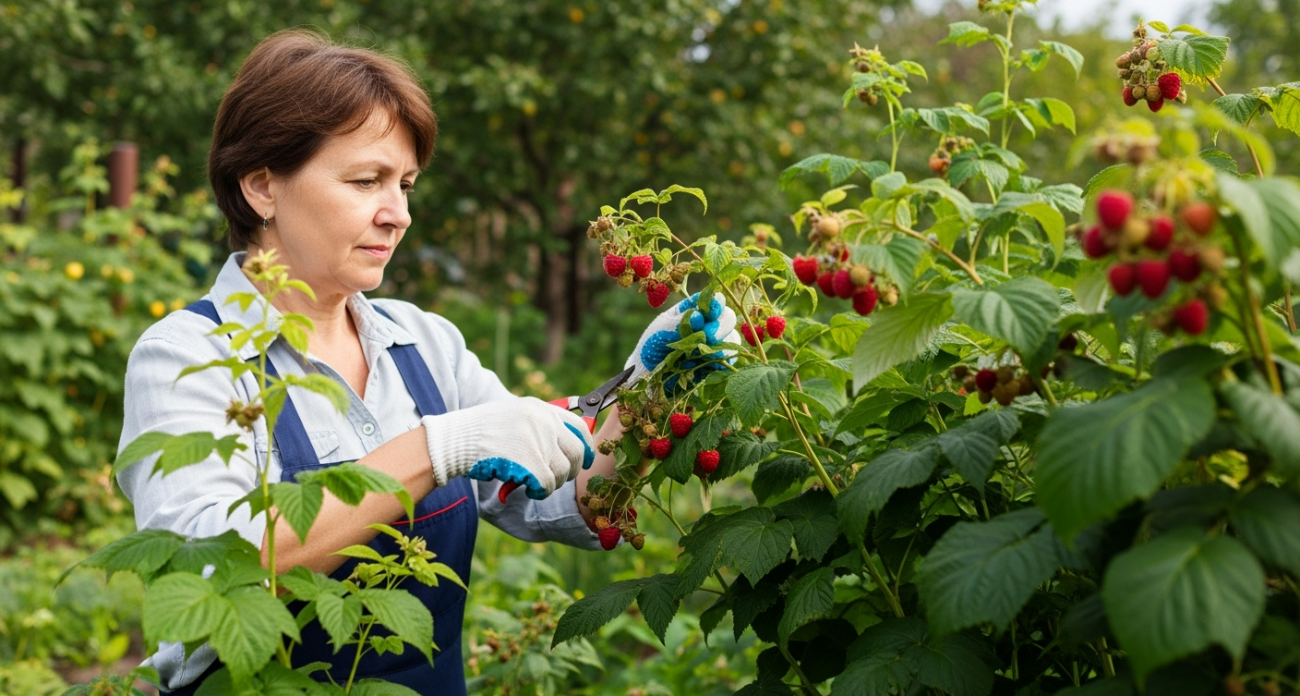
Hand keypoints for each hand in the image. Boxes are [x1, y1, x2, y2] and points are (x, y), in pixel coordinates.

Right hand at [421, 397, 594, 499]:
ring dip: (551, 483)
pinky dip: (540, 491)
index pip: (579, 426)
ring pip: (563, 471)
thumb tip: (563, 447)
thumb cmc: (480, 431)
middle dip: (570, 470)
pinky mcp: (530, 462)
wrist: (456, 439)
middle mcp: (544, 421)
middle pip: (577, 451)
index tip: (586, 459)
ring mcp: (538, 441)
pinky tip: (528, 490)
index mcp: (541, 408)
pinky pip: (548, 484)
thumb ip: (539, 425)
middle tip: (554, 479)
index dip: (586, 446)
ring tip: (534, 484)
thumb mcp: (513, 415)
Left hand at [624, 292, 737, 386]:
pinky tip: (712, 362)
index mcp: (693, 309)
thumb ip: (679, 323)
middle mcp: (708, 324)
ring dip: (722, 343)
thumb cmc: (651, 347)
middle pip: (727, 317)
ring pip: (732, 338)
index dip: (715, 303)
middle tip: (707, 336)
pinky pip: (730, 359)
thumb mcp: (660, 330)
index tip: (710, 311)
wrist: (648, 376)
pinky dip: (724, 359)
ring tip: (706, 352)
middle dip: (720, 325)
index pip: (711, 300)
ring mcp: (715, 343)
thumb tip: (698, 316)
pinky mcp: (717, 362)